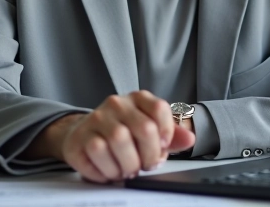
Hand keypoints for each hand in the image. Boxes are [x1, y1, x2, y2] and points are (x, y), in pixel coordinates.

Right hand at [45, 91, 195, 182]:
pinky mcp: (79, 136)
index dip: (166, 133)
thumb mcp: (148, 129)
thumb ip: (171, 135)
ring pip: (118, 140)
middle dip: (149, 155)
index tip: (162, 147)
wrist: (84, 133)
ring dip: (127, 164)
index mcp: (137, 99)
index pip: (159, 108)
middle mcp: (116, 104)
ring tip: (126, 169)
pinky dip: (107, 169)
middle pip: (143, 128)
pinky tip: (110, 170)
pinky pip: (96, 153)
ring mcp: (96, 118)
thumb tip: (189, 139)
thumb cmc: (122, 132)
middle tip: (145, 165)